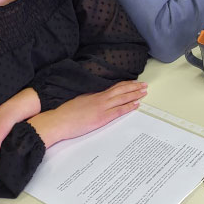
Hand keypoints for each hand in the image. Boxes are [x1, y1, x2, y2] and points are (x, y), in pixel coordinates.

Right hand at [27, 80, 146, 148]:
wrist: (58, 121)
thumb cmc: (65, 113)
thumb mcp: (79, 101)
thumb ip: (89, 99)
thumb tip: (95, 100)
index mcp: (95, 94)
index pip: (114, 87)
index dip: (125, 84)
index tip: (133, 82)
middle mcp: (100, 98)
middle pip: (121, 90)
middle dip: (134, 87)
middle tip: (144, 84)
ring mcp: (102, 107)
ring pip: (123, 98)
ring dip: (135, 94)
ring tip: (144, 91)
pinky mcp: (102, 117)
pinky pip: (119, 110)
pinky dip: (129, 106)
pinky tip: (137, 104)